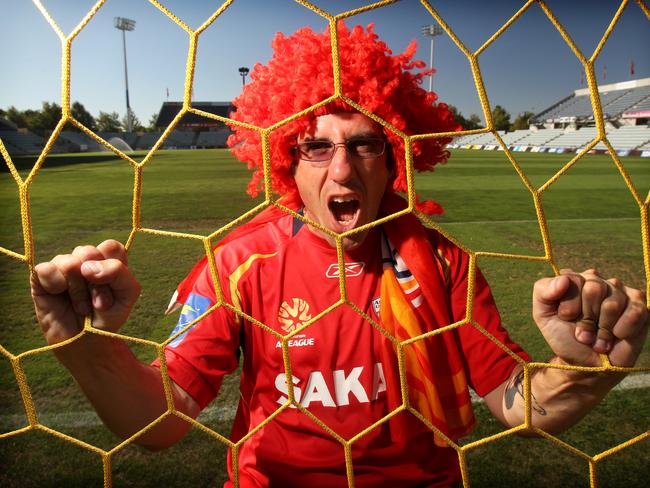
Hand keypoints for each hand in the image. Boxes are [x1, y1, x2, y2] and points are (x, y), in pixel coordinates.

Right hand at [30, 240, 140, 344]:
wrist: (86, 343)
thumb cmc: (107, 317)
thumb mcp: (127, 295)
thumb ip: (119, 273)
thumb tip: (86, 266)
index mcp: (107, 259)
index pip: (110, 247)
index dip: (112, 269)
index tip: (112, 289)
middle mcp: (85, 259)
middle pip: (89, 252)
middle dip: (95, 283)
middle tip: (96, 302)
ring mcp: (63, 265)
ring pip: (69, 262)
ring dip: (78, 291)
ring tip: (81, 306)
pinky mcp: (42, 276)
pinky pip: (47, 269)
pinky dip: (56, 286)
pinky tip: (59, 296)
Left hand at [532, 269, 647, 366]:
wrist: (585, 365)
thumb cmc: (564, 337)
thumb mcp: (543, 315)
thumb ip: (543, 291)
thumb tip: (563, 279)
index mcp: (574, 280)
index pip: (573, 279)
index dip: (569, 304)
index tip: (565, 318)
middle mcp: (598, 282)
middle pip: (595, 288)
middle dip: (586, 317)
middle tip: (582, 332)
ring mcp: (621, 293)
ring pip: (613, 303)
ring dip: (602, 329)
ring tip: (596, 339)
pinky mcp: (640, 308)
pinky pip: (636, 311)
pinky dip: (622, 329)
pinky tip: (617, 336)